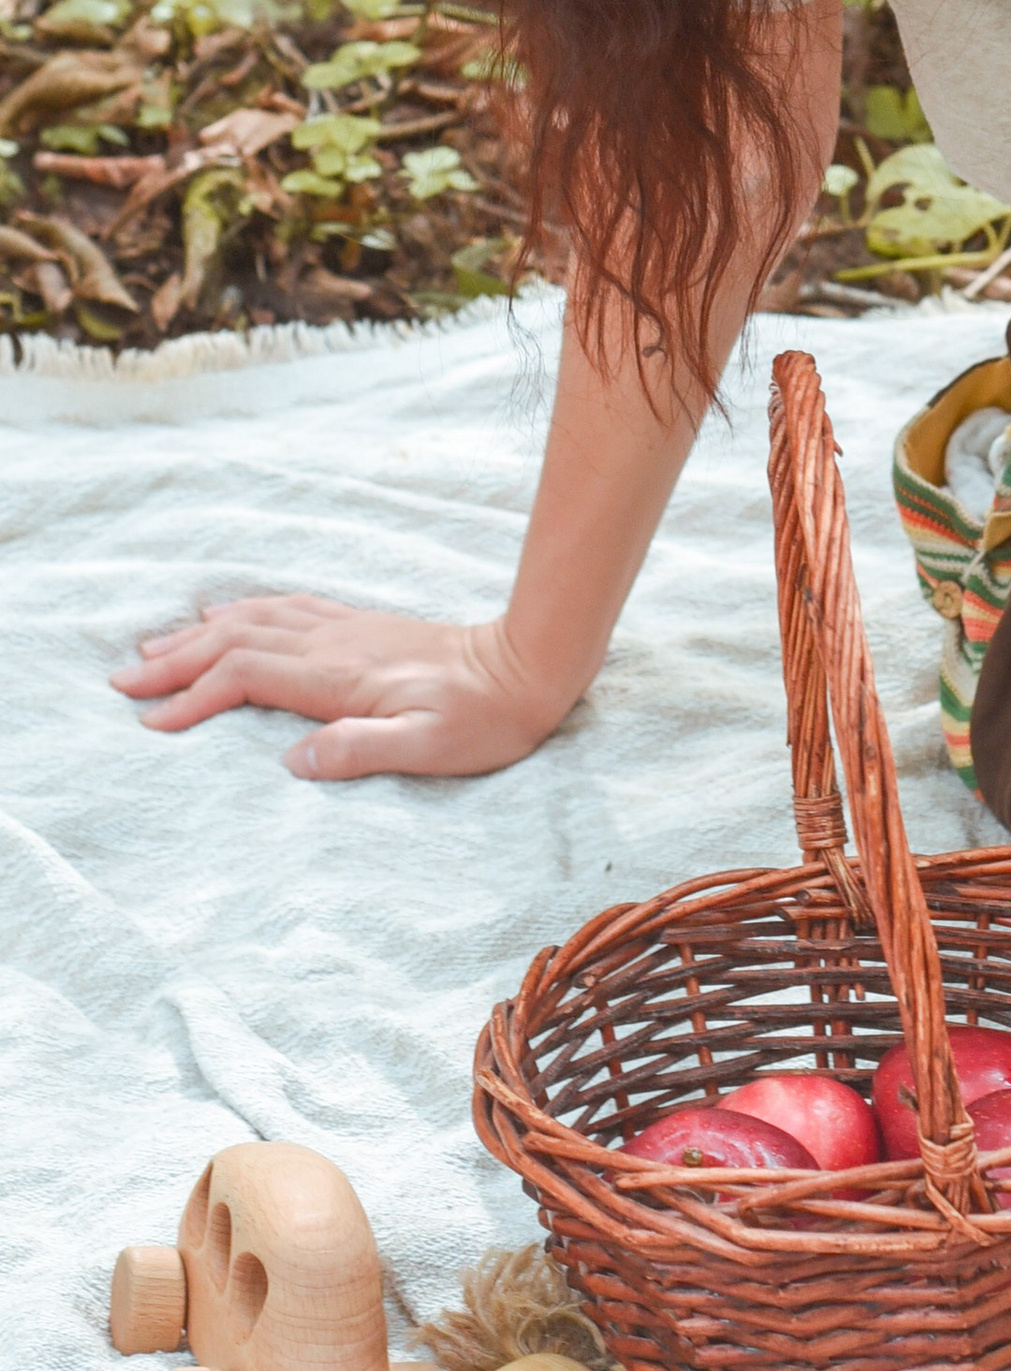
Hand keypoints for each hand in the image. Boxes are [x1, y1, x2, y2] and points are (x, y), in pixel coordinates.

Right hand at [112, 600, 579, 781]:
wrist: (530, 665)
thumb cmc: (486, 718)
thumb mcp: (430, 748)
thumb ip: (361, 751)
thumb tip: (292, 761)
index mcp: (340, 677)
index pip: (245, 678)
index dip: (194, 697)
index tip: (150, 724)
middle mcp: (334, 644)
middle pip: (234, 641)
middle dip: (175, 660)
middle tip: (120, 680)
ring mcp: (346, 630)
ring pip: (254, 620)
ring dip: (198, 634)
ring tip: (151, 648)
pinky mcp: (361, 627)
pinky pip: (285, 608)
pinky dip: (242, 611)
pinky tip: (224, 613)